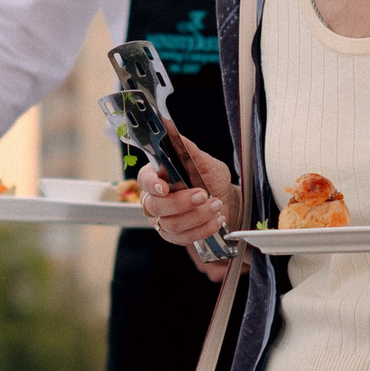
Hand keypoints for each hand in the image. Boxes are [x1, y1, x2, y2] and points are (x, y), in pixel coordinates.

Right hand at [136, 123, 238, 283]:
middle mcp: (153, 199)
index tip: (165, 187)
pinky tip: (217, 218)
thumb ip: (189, 150)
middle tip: (203, 194)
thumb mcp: (204, 161)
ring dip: (197, 216)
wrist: (225, 199)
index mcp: (155, 176)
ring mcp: (162, 220)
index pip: (144, 180)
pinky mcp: (174, 236)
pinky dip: (203, 228)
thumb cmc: (210, 178)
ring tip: (216, 205)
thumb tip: (174, 133)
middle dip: (182, 202)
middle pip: (156, 206)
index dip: (152, 184)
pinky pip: (184, 237)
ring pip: (171, 224)